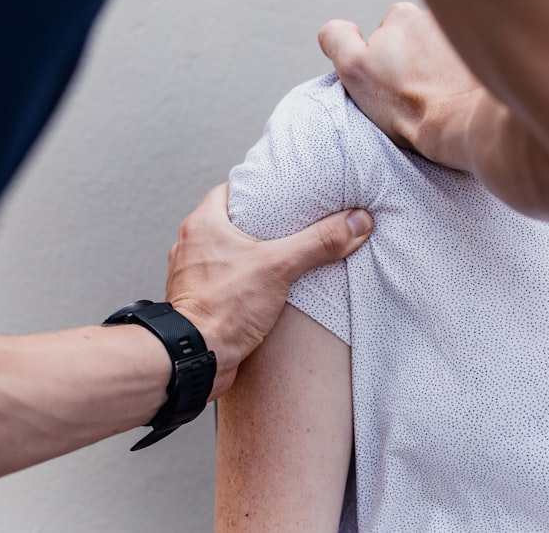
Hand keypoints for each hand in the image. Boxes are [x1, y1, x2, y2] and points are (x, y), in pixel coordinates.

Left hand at [166, 183, 371, 398]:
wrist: (196, 358)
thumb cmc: (222, 309)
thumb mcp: (279, 267)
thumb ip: (319, 242)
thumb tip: (356, 222)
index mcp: (203, 224)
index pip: (230, 191)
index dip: (257, 190)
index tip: (282, 192)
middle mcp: (191, 246)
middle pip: (230, 222)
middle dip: (260, 224)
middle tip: (291, 224)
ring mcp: (192, 275)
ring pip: (226, 254)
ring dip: (251, 255)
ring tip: (283, 256)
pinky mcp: (199, 301)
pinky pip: (224, 282)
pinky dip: (244, 282)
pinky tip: (266, 288)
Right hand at [319, 2, 486, 170]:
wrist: (461, 123)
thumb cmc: (409, 105)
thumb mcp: (356, 69)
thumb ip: (337, 39)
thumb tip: (337, 29)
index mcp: (400, 16)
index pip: (382, 32)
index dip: (380, 58)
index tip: (389, 79)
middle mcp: (433, 16)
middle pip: (414, 40)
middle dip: (411, 60)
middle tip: (413, 91)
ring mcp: (463, 33)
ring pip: (440, 48)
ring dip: (437, 65)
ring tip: (437, 94)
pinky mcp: (485, 51)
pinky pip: (466, 59)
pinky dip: (460, 72)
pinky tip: (457, 92)